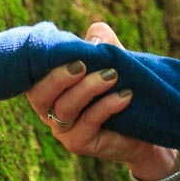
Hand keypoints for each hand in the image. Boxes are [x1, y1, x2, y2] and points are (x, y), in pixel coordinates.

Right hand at [25, 22, 179, 180]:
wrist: (146, 124)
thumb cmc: (121, 85)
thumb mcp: (113, 58)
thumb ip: (103, 42)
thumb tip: (95, 37)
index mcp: (50, 87)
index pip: (33, 75)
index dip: (39, 61)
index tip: (59, 46)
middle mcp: (49, 109)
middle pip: (39, 94)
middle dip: (58, 77)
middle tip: (82, 64)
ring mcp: (62, 129)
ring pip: (64, 108)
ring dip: (88, 88)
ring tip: (112, 75)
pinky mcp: (78, 143)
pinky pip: (88, 122)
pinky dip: (106, 106)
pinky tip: (125, 95)